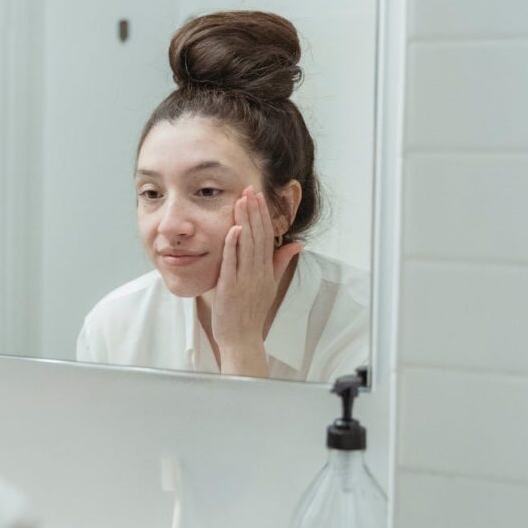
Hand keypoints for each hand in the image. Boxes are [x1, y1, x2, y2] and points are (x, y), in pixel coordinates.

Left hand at [212, 187, 301, 376]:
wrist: (241, 337)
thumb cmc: (251, 312)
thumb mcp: (270, 285)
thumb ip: (281, 262)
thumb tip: (297, 243)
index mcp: (267, 271)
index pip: (268, 236)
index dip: (263, 215)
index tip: (258, 196)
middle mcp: (259, 273)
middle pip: (259, 236)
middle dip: (255, 211)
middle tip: (250, 189)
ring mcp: (245, 280)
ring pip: (247, 245)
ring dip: (245, 221)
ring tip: (242, 201)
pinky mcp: (230, 287)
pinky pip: (233, 263)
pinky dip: (234, 245)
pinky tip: (234, 229)